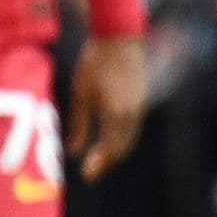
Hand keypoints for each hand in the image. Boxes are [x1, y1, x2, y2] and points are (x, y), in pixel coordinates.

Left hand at [70, 32, 148, 179]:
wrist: (119, 39)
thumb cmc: (95, 64)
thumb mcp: (81, 93)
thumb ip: (79, 124)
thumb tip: (74, 152)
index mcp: (116, 114)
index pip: (110, 149)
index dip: (99, 165)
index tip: (86, 177)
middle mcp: (132, 114)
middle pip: (122, 148)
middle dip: (107, 163)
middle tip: (91, 174)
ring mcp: (140, 107)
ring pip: (129, 139)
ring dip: (115, 152)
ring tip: (98, 161)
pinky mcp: (141, 100)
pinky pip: (133, 127)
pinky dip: (121, 139)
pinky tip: (108, 141)